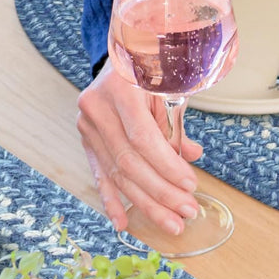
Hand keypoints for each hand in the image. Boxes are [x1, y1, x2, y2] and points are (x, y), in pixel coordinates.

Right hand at [76, 64, 205, 235]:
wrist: (120, 53)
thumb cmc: (150, 68)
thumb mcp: (167, 86)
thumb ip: (175, 123)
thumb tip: (192, 156)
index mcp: (119, 89)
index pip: (143, 138)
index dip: (166, 165)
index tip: (190, 184)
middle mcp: (96, 108)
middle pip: (129, 161)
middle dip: (161, 192)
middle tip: (187, 211)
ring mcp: (86, 126)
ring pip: (117, 174)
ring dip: (145, 203)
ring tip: (171, 223)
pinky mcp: (85, 140)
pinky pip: (100, 174)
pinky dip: (112, 200)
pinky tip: (122, 224)